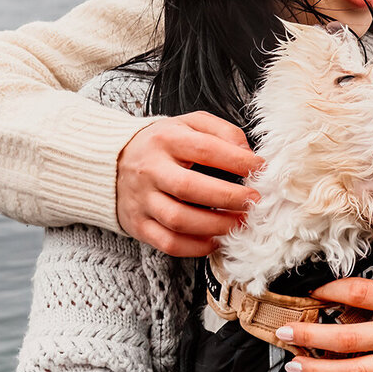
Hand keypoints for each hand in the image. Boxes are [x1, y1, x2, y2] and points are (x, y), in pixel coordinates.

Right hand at [116, 114, 262, 256]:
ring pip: (178, 219)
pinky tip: (217, 239)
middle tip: (254, 201)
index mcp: (165, 140)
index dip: (237, 160)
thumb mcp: (189, 124)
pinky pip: (169, 243)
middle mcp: (150, 170)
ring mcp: (142, 200)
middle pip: (189, 187)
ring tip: (240, 222)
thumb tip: (247, 153)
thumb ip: (222, 131)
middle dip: (228, 197)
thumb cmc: (162, 144)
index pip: (205, 149)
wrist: (112, 162)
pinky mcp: (139, 225)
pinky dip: (197, 246)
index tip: (260, 168)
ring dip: (216, 225)